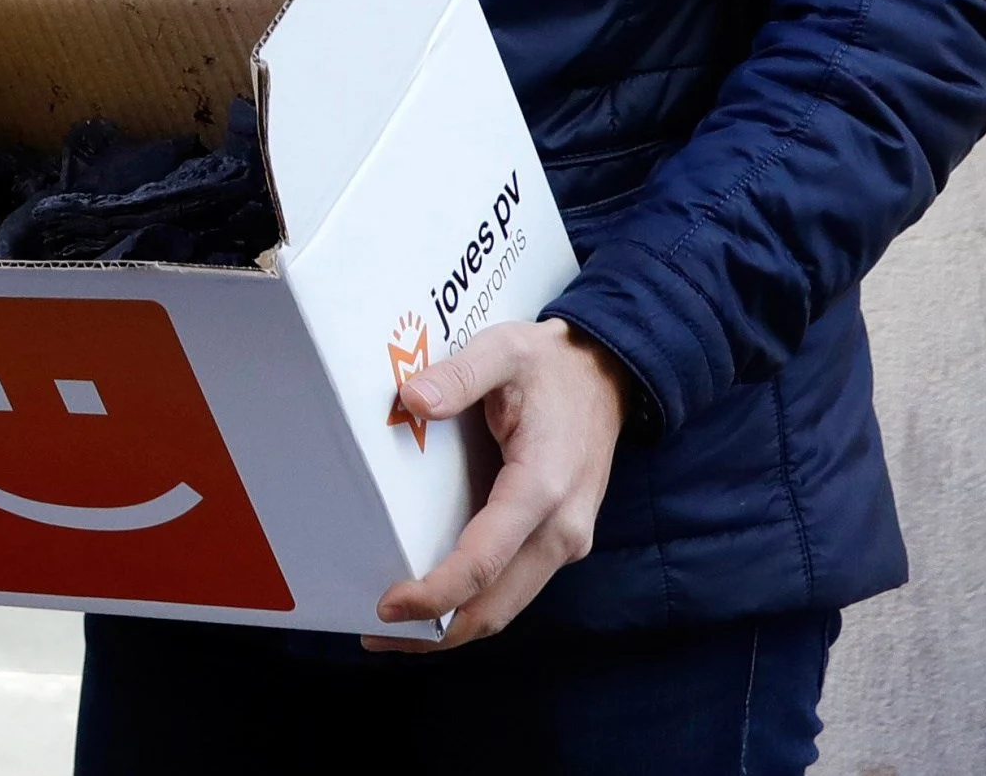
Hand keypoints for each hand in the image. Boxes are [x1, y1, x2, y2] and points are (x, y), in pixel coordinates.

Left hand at [370, 318, 626, 650]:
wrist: (611, 374)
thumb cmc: (551, 364)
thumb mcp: (504, 350)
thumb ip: (460, 374)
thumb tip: (413, 399)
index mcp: (543, 487)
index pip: (484, 561)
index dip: (434, 592)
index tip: (388, 608)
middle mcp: (561, 529)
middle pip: (496, 605)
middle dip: (437, 630)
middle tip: (374, 635)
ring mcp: (565, 540)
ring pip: (507, 606)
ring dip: (454, 626)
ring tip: (395, 631)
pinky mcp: (558, 540)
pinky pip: (514, 588)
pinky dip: (475, 605)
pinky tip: (435, 603)